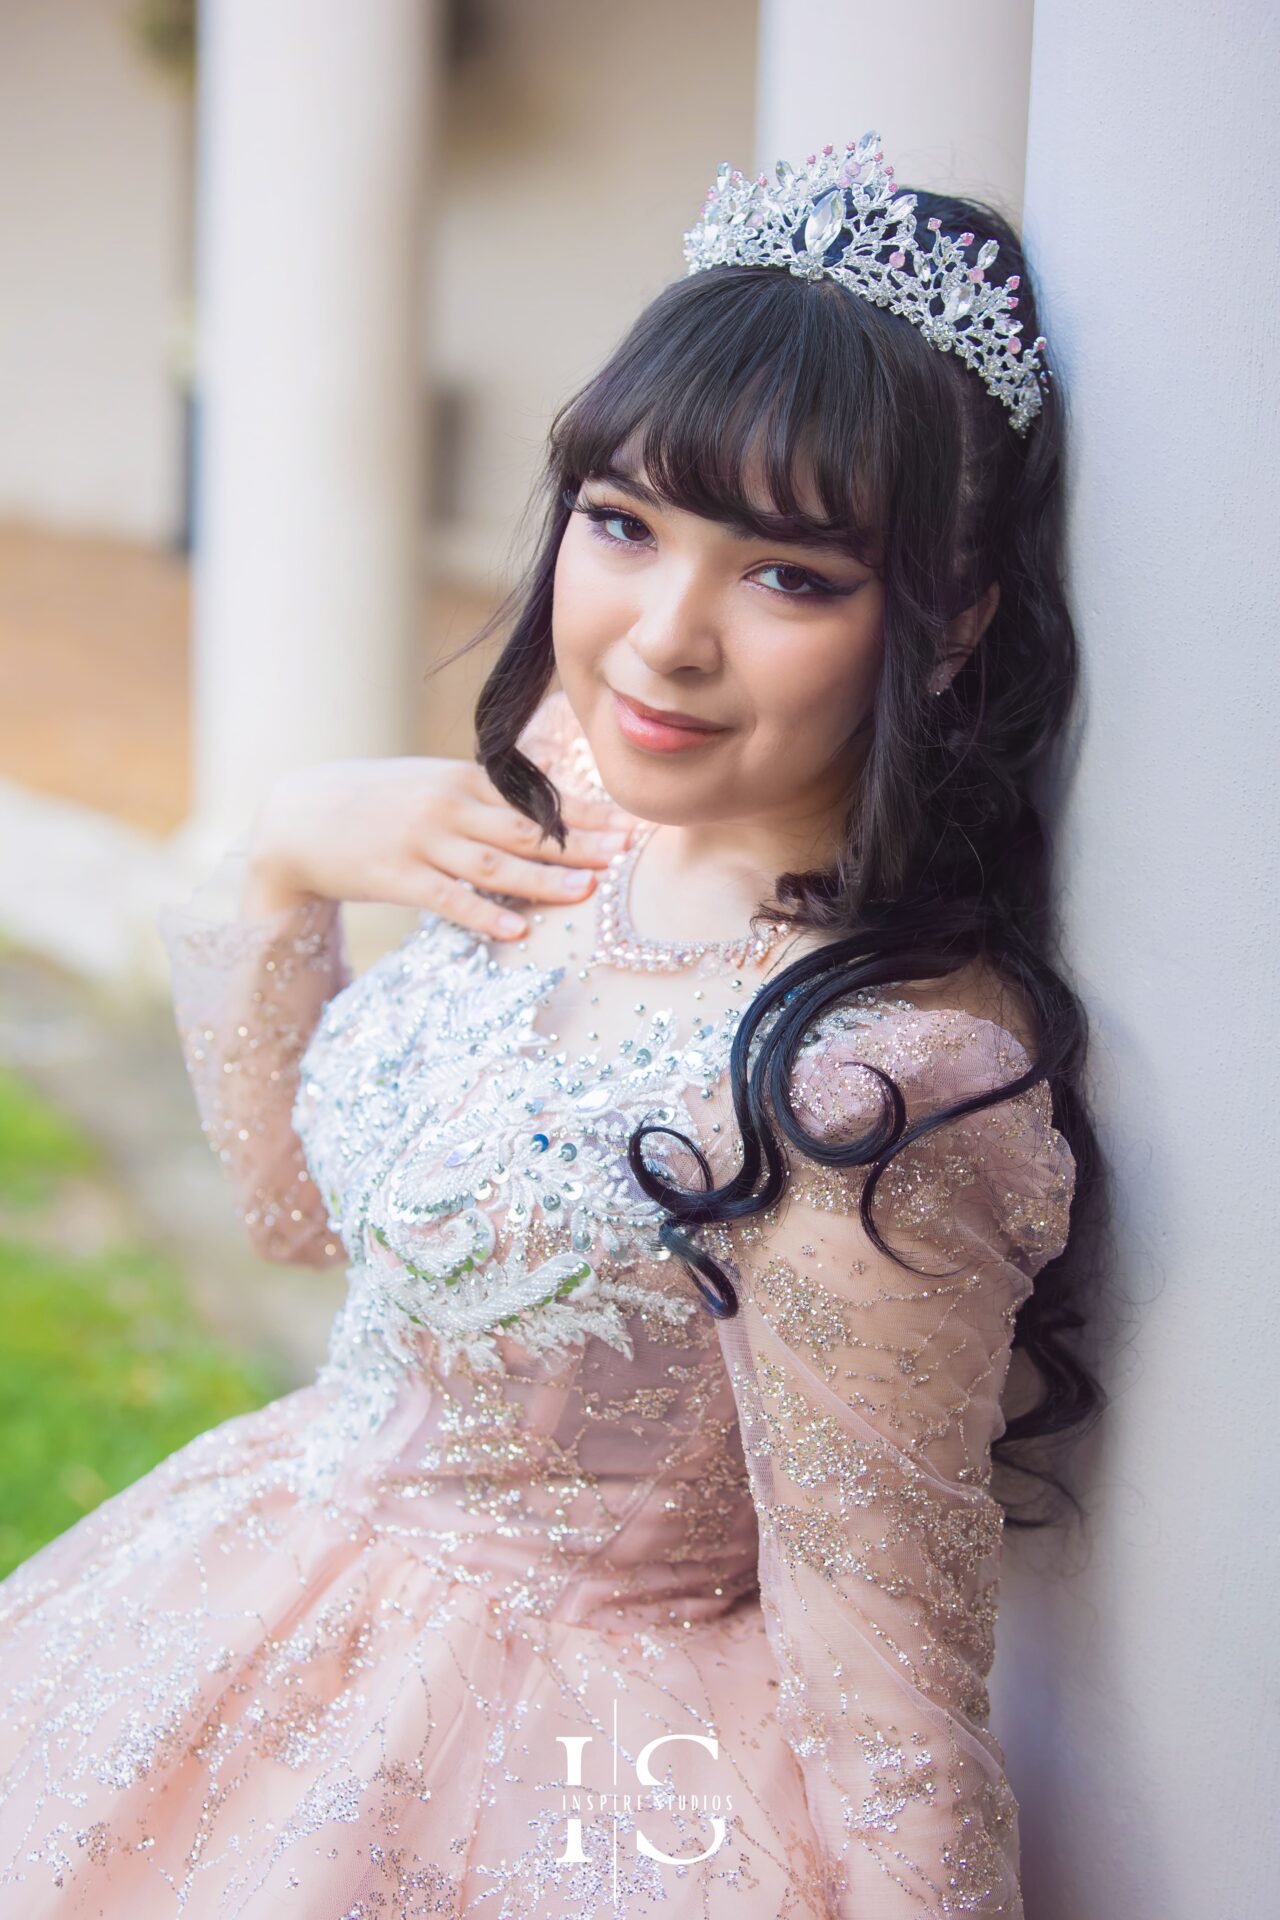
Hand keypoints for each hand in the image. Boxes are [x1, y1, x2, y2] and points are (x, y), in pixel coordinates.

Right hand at [242, 756, 641, 940]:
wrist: (295, 817)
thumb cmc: (371, 803)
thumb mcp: (427, 785)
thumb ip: (479, 797)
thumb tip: (542, 813)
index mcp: (459, 780)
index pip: (534, 798)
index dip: (585, 813)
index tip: (629, 824)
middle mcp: (445, 806)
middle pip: (524, 829)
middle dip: (579, 843)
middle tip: (625, 856)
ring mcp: (419, 841)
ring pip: (492, 864)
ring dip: (541, 880)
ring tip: (586, 892)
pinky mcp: (395, 877)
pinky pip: (447, 899)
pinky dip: (483, 915)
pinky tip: (516, 932)